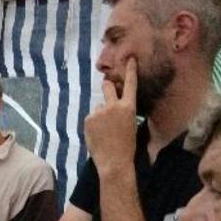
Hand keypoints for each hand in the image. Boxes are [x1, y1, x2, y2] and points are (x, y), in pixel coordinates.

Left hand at [85, 58, 137, 175]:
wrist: (114, 161)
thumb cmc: (127, 146)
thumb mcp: (131, 125)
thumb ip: (123, 112)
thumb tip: (116, 106)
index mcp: (129, 107)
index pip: (130, 84)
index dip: (130, 70)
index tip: (129, 59)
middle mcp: (113, 106)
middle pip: (107, 86)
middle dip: (107, 86)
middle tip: (108, 89)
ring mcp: (99, 112)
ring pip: (99, 107)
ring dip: (100, 115)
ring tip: (105, 131)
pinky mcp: (88, 119)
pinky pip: (91, 118)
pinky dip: (93, 124)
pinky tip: (98, 135)